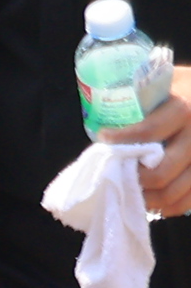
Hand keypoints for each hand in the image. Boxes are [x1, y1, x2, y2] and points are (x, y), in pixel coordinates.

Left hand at [102, 89, 190, 217]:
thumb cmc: (187, 87)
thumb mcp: (167, 82)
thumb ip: (142, 99)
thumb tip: (104, 120)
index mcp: (185, 110)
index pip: (148, 132)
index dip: (122, 141)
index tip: (103, 140)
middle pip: (161, 171)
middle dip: (134, 177)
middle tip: (117, 174)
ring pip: (176, 191)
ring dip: (149, 197)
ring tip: (131, 192)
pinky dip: (170, 205)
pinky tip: (154, 201)